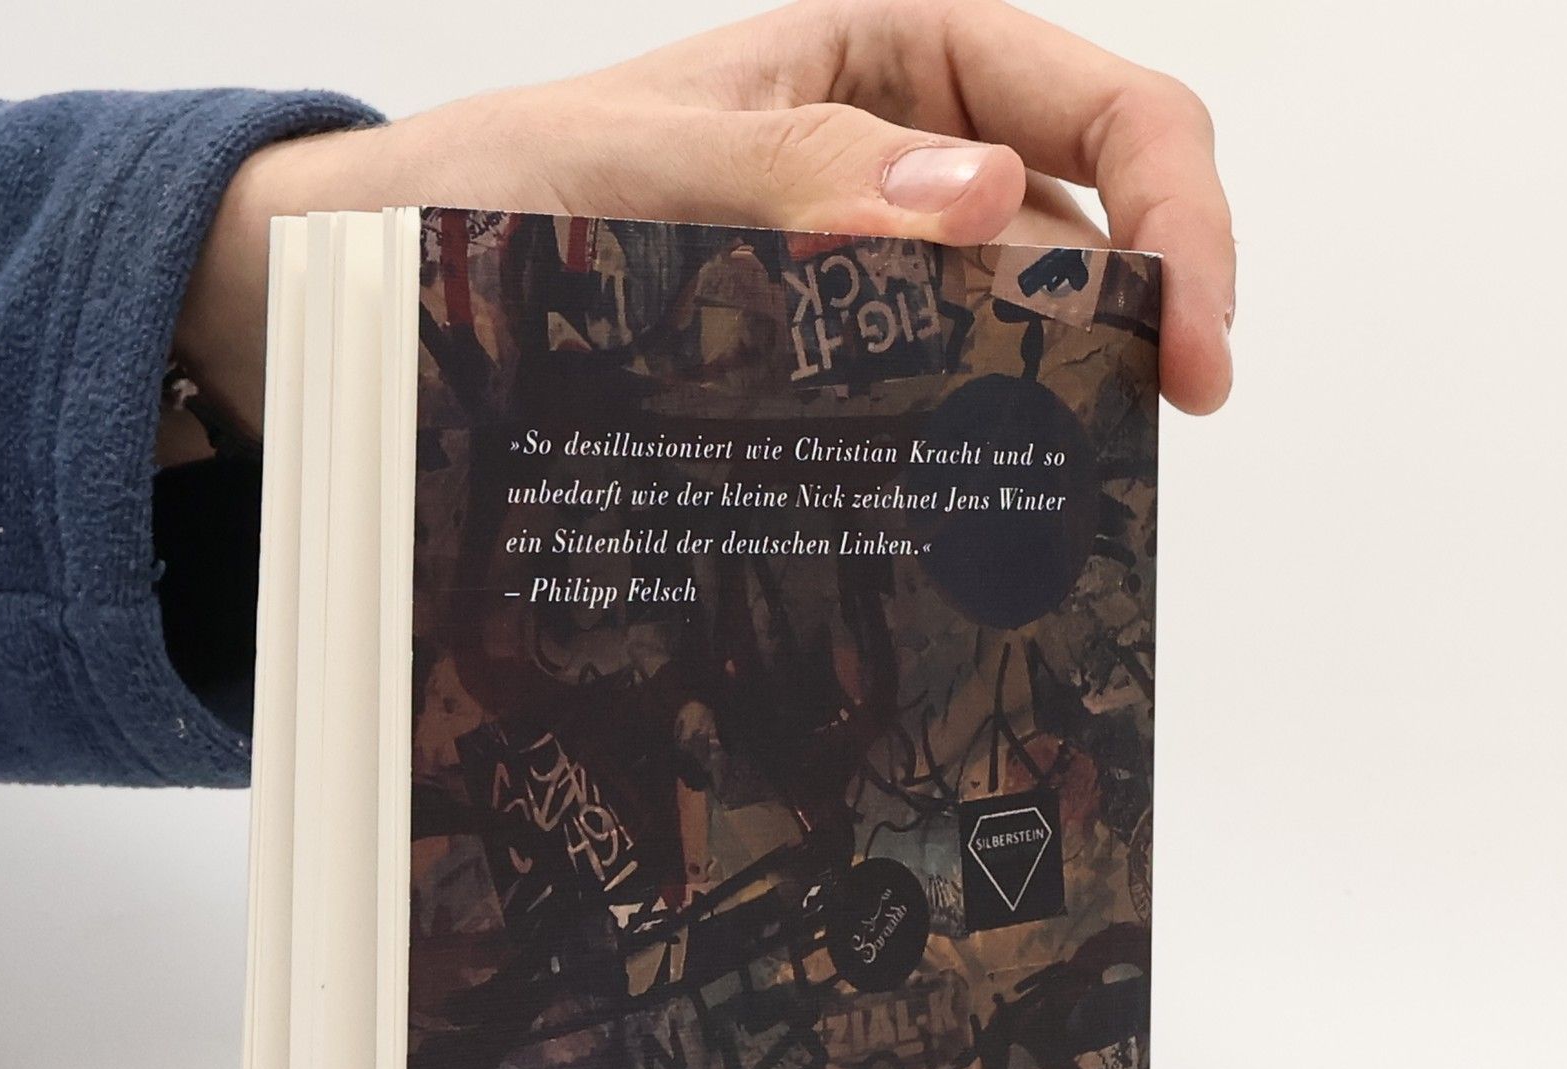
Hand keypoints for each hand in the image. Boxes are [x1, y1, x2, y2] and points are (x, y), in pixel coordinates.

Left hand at [174, 0, 1233, 447]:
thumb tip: (988, 206)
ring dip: (1047, 407)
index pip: (1106, 108)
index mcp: (897, 56)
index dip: (1182, 217)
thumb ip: (794, 170)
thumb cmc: (480, 189)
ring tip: (1049, 502)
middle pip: (1094, 227)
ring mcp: (867, 274)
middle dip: (1136, 328)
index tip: (1194, 352)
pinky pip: (924, 401)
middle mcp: (903, 163)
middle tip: (1129, 450)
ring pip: (1016, 332)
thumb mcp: (632, 163)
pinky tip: (951, 514)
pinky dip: (953, 452)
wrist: (372, 287)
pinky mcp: (821, 368)